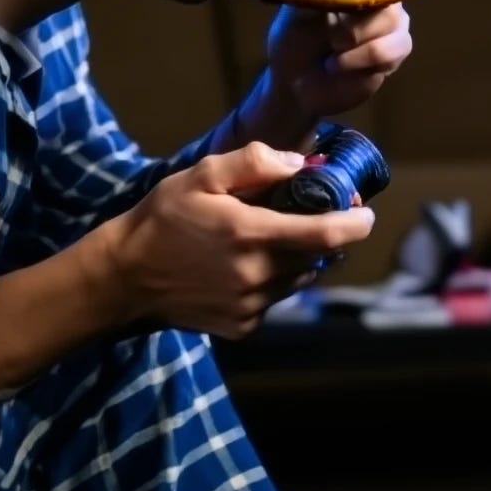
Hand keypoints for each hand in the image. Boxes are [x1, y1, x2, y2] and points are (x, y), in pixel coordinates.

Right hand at [93, 142, 374, 338]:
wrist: (124, 278)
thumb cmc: (163, 218)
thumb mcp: (203, 174)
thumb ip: (255, 163)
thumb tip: (301, 165)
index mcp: (251, 235)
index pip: (326, 234)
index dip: (355, 223)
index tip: (365, 212)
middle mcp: (257, 276)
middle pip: (317, 258)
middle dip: (327, 235)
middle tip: (319, 212)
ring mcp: (250, 306)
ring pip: (298, 279)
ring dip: (299, 257)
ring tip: (275, 235)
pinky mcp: (241, 327)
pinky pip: (275, 300)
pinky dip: (274, 280)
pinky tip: (247, 264)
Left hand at [265, 0, 413, 120]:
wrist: (294, 82)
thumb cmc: (294, 38)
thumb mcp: (296, 8)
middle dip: (358, 12)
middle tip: (331, 32)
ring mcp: (391, 24)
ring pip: (392, 21)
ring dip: (353, 39)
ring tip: (330, 51)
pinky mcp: (394, 53)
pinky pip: (389, 50)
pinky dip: (358, 59)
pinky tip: (336, 65)